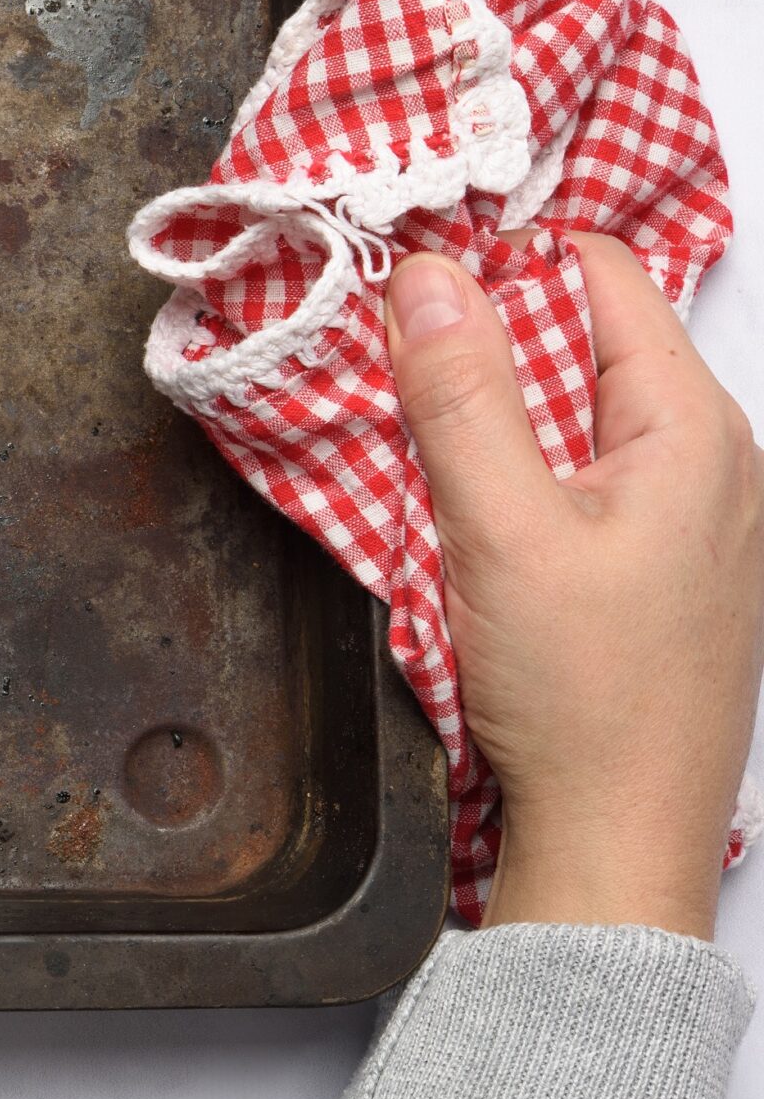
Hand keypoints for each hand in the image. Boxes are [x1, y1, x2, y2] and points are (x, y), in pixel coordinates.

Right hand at [384, 235, 763, 938]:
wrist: (618, 840)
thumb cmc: (585, 696)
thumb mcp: (503, 530)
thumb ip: (463, 396)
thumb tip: (430, 276)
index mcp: (692, 426)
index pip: (598, 271)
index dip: (501, 259)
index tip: (411, 276)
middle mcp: (708, 460)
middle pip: (583, 339)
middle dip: (485, 335)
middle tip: (391, 349)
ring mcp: (685, 517)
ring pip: (573, 412)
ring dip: (492, 409)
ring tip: (414, 429)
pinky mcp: (653, 568)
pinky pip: (576, 476)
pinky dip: (513, 469)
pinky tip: (462, 507)